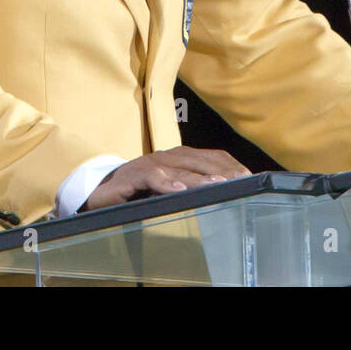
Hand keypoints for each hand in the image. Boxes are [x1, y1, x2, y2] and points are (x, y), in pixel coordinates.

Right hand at [80, 146, 250, 211]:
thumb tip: (223, 193)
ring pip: (180, 169)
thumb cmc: (140, 191)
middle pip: (201, 161)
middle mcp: (168, 156)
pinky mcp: (134, 175)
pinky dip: (166, 183)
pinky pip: (152, 177)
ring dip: (200, 178)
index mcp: (179, 157)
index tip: (249, 176)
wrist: (102, 191)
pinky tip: (178, 190)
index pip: (212, 156)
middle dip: (223, 172)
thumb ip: (191, 187)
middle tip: (241, 181)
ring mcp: (151, 163)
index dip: (230, 164)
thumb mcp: (171, 188)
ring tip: (218, 185)